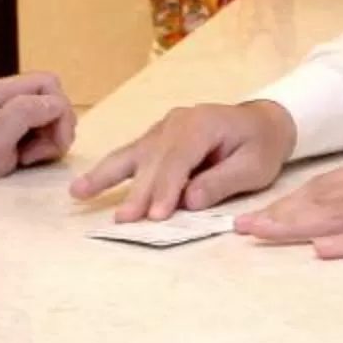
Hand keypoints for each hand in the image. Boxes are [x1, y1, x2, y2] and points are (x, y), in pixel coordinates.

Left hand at [0, 71, 75, 211]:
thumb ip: (22, 113)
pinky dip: (50, 148)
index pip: (46, 83)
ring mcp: (20, 115)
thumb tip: (56, 103)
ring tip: (31, 158)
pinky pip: (55, 133)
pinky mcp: (28, 133)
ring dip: (53, 140)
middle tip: (41, 152)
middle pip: (56, 98)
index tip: (53, 140)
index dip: (57, 109)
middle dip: (57, 126)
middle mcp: (10, 98)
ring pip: (58, 117)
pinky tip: (31, 160)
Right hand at [68, 100, 297, 220]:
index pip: (180, 159)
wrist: (262, 122)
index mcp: (203, 124)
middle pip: (154, 161)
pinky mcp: (154, 140)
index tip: (157, 214)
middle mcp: (177, 123)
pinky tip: (81, 187)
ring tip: (80, 194)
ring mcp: (162, 129)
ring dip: (107, 177)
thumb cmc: (260, 145)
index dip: (167, 188)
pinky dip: (105, 172)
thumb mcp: (254, 167)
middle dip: (140, 191)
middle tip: (127, 220)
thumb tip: (189, 200)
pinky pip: (128, 156)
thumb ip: (222, 181)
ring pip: (134, 156)